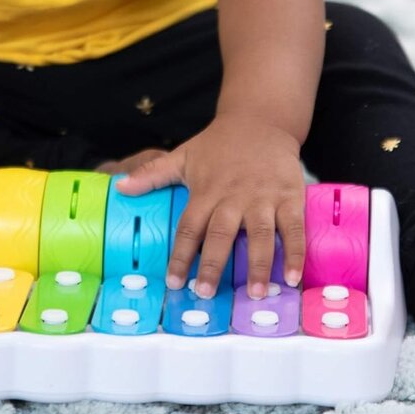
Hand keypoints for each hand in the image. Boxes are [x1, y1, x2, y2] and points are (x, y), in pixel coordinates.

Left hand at [113, 112, 305, 299]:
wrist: (260, 120)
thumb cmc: (219, 144)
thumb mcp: (183, 156)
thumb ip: (153, 174)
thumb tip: (119, 187)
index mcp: (206, 191)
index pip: (189, 227)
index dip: (180, 255)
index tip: (174, 282)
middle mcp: (233, 197)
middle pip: (221, 234)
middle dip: (213, 265)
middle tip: (207, 293)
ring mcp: (263, 198)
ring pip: (260, 234)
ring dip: (258, 264)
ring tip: (254, 293)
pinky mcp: (289, 196)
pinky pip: (293, 228)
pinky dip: (294, 252)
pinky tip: (292, 276)